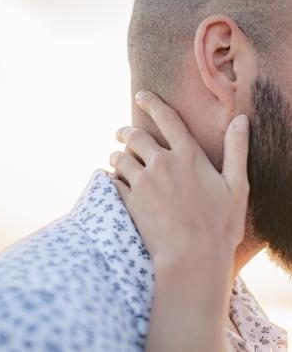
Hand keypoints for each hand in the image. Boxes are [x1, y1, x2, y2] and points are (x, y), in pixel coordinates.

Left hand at [109, 90, 249, 266]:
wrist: (192, 257)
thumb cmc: (219, 224)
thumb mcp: (237, 185)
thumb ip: (236, 149)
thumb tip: (241, 119)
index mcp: (188, 155)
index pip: (167, 119)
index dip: (152, 103)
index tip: (141, 95)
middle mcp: (162, 162)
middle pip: (135, 136)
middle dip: (125, 132)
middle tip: (120, 133)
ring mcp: (143, 182)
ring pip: (120, 158)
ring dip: (117, 156)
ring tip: (116, 159)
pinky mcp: (129, 201)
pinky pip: (112, 182)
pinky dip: (110, 179)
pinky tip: (111, 182)